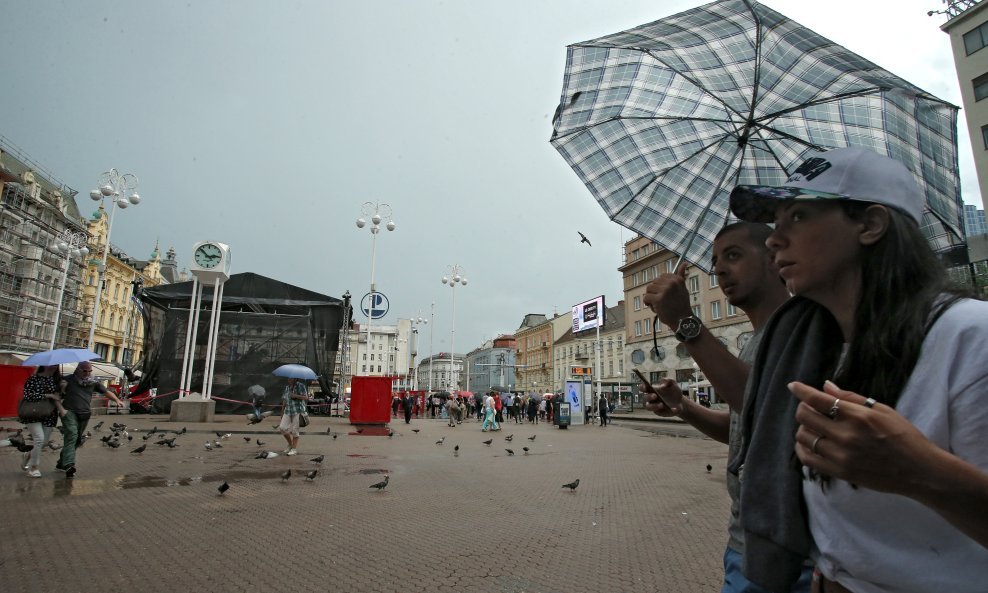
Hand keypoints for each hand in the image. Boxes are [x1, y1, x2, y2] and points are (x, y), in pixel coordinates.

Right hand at [642, 378, 684, 416]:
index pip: (643, 388)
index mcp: (652, 390)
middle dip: (649, 396)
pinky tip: (674, 409)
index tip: (644, 386)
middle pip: (645, 398)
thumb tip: (663, 381)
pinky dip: (667, 411)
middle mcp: (651, 399)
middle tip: (655, 396)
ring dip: (654, 406)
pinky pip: (660, 413)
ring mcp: (654, 406)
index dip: (642, 387)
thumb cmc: (674, 392)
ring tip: (662, 404)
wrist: (681, 402)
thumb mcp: (674, 384)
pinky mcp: (659, 413)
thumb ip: (669, 380)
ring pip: (648, 407)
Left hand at [643, 262, 691, 328]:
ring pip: (649, 289)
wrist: (683, 321)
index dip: (660, 287)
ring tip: (660, 305)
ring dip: (651, 298)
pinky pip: (646, 297)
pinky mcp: (658, 299)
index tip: (666, 294)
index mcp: (677, 279)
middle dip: (655, 292)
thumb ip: (681, 276)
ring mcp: (665, 290)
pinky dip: (648, 303)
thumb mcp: (683, 289)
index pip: (661, 277)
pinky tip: (655, 308)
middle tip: (663, 301)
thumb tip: (684, 263)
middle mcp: (671, 283)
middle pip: (653, 283)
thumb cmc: (681, 306)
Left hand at [792, 380, 938, 494]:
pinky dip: (803, 449)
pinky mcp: (839, 472)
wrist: (919, 471)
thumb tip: (826, 386)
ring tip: (815, 427)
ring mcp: (841, 456)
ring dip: (804, 428)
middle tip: (812, 408)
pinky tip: (810, 444)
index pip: (818, 399)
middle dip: (804, 408)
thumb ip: (851, 398)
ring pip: (803, 437)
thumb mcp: (883, 410)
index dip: (801, 391)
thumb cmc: (904, 436)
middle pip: (805, 417)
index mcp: (857, 416)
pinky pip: (807, 459)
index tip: (793, 386)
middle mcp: (845, 435)